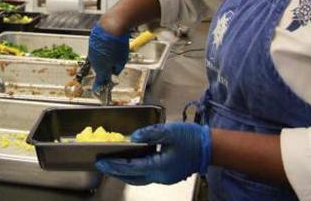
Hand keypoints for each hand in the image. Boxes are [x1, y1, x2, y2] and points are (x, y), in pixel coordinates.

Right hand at [87, 22, 128, 90]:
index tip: (98, 90)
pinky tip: (109, 44)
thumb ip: (117, 68)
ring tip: (114, 51)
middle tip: (114, 64)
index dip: (99, 86)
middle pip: (99, 68)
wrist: (111, 25)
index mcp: (101, 68)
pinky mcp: (92, 41)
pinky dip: (102, 48)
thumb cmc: (117, 43)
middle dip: (106, 68)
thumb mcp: (122, 60)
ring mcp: (91, 50)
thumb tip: (114, 71)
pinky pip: (96, 48)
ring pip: (97, 58)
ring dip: (104, 57)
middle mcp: (93, 60)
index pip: (99, 81)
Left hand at [95, 122, 210, 184]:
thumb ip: (150, 133)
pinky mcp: (167, 175)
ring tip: (112, 166)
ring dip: (124, 173)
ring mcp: (164, 177)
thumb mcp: (170, 131)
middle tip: (101, 165)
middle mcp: (160, 176)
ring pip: (138, 179)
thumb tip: (134, 137)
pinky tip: (130, 164)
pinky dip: (134, 171)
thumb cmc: (192, 139)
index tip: (101, 162)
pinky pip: (146, 175)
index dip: (114, 164)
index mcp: (159, 166)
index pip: (130, 167)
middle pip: (131, 177)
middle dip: (115, 171)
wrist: (209, 148)